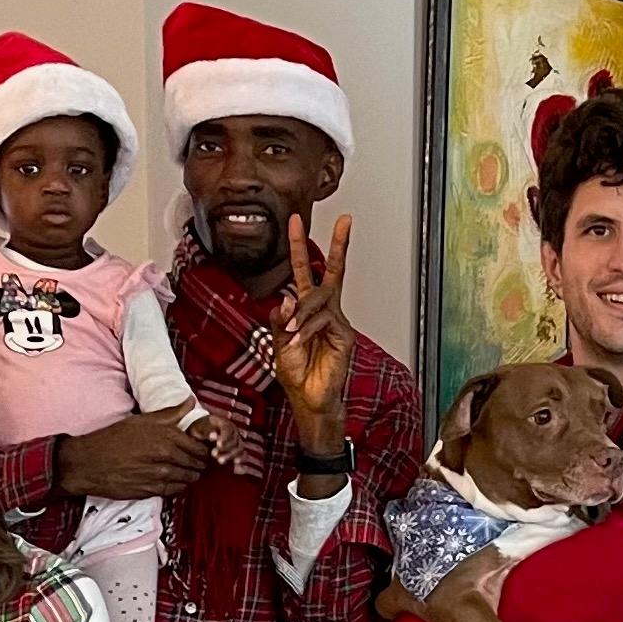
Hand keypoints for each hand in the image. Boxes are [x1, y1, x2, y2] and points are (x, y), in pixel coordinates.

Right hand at [55, 412, 217, 501]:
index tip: (201, 450)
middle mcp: (166, 456)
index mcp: (166, 436)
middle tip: (194, 461)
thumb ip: (171, 413)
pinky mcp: (153, 490)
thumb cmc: (114, 438)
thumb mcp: (142, 420)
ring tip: (182, 469)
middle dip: (198, 463)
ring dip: (189, 475)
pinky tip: (170, 478)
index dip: (203, 450)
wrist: (89, 462)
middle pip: (197, 464)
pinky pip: (176, 490)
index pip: (199, 447)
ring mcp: (160, 475)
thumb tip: (191, 401)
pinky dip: (177, 485)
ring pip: (189, 478)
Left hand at [273, 214, 357, 452]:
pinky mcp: (345, 336)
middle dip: (338, 244)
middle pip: (332, 271)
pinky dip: (308, 329)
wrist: (309, 400)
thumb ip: (280, 319)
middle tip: (344, 221)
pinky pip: (324, 320)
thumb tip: (288, 297)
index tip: (296, 221)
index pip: (306, 272)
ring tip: (291, 333)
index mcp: (306, 309)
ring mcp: (337, 322)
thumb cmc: (296, 374)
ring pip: (321, 299)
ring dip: (302, 314)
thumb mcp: (277, 343)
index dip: (300, 247)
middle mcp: (325, 311)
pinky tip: (299, 340)